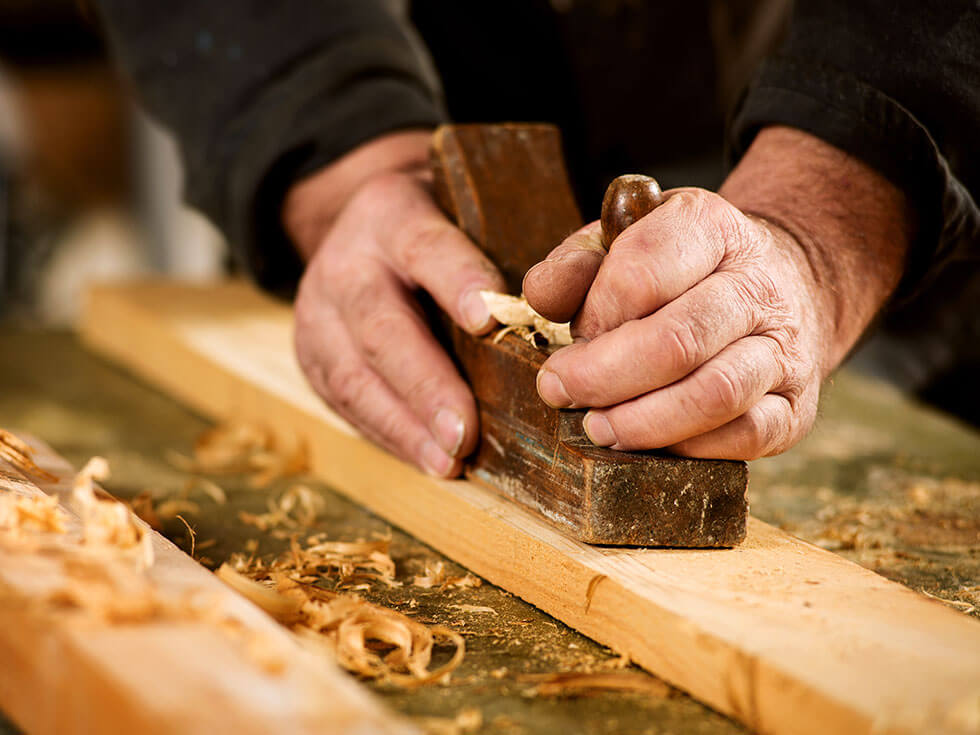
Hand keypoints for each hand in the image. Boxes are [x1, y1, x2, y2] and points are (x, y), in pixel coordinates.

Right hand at [285, 132, 504, 475]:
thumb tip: (567, 304)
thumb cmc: (440, 229)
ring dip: (404, 425)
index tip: (487, 321)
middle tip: (465, 431)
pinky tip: (427, 459)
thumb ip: (506, 246)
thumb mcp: (466, 212)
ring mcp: (319, 312)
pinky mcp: (311, 355)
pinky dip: (388, 435)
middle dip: (425, 385)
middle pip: (379, 326)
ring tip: (448, 461)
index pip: (424, 246)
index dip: (455, 281)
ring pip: (353, 375)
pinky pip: (345, 402)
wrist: (363, 229)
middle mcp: (346, 262)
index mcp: (392, 213)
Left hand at [524, 126, 913, 459]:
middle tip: (559, 391)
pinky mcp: (795, 405)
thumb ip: (576, 264)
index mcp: (710, 228)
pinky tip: (650, 443)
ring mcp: (783, 349)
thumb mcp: (625, 240)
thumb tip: (540, 295)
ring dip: (642, 421)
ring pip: (715, 393)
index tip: (570, 336)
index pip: (643, 271)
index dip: (595, 313)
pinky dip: (689, 447)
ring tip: (597, 427)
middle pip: (677, 341)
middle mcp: (757, 285)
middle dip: (603, 376)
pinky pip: (745, 436)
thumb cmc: (682, 269)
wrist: (778, 285)